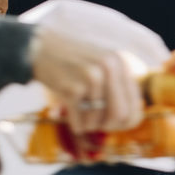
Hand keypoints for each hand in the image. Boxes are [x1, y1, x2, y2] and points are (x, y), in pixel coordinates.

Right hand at [23, 0, 168, 133]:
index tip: (116, 124)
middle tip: (99, 126)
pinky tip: (73, 120)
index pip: (135, 104)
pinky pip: (81, 120)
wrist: (38, 47)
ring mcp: (91, 77)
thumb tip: (132, 119)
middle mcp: (110, 68)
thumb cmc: (73, 61)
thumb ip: (119, 85)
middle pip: (121, 115)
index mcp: (121, 62)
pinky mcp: (72, 88)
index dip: (127, 121)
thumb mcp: (103, 64)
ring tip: (81, 117)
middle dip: (110, 126)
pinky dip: (77, 124)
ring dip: (90, 125)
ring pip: (99, 120)